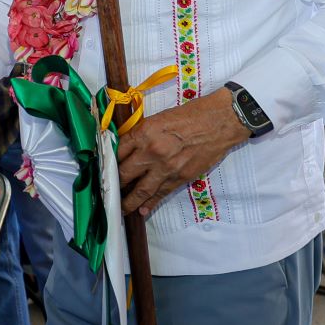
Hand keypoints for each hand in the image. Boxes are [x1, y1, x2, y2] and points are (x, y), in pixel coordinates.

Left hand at [116, 89, 248, 215]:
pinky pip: (161, 194)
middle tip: (108, 190)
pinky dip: (151, 203)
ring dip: (128, 201)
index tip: (104, 169)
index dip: (109, 162)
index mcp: (144, 133)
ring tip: (120, 208)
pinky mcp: (180, 178)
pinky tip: (142, 210)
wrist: (219, 122)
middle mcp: (151, 152)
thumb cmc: (190, 114)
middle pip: (125, 173)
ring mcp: (166, 168)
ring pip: (141, 190)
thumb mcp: (158, 118)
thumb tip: (128, 147)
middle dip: (115, 183)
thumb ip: (142, 134)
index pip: (118, 151)